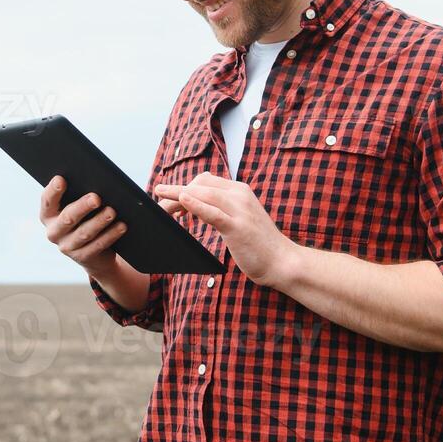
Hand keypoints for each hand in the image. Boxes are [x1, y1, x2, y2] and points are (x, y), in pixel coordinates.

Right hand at [40, 175, 127, 278]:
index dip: (53, 190)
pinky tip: (121, 226)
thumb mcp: (78, 208)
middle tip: (96, 198)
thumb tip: (96, 180)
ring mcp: (67, 247)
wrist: (94, 253)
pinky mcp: (82, 257)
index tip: (61, 179)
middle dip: (82, 207)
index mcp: (49, 215)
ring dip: (99, 221)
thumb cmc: (85, 219)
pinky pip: (97, 245)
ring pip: (84, 233)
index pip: (47, 201)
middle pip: (67, 218)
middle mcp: (54, 232)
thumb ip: (79, 195)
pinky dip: (110, 235)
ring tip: (112, 212)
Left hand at [152, 172, 298, 285]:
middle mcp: (240, 195)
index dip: (185, 186)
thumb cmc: (259, 244)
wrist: (283, 262)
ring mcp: (239, 210)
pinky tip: (182, 201)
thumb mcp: (240, 219)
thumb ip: (223, 208)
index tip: (169, 197)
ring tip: (161, 203)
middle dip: (176, 192)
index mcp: (240, 191)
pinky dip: (195, 205)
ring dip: (177, 197)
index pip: (205, 180)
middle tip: (159, 205)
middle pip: (200, 184)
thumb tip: (198, 200)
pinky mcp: (237, 226)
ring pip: (202, 194)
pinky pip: (212, 211)